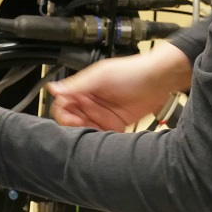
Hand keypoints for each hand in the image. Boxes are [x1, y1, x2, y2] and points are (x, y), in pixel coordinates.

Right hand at [47, 43, 192, 130]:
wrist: (158, 80)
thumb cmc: (132, 71)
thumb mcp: (101, 76)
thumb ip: (77, 85)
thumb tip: (53, 88)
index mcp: (83, 89)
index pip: (62, 105)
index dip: (63, 113)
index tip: (70, 117)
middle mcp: (90, 103)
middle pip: (71, 120)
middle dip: (72, 126)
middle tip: (82, 126)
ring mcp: (102, 115)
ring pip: (84, 130)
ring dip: (85, 134)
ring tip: (93, 133)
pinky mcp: (115, 126)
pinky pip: (101, 137)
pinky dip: (98, 140)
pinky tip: (102, 139)